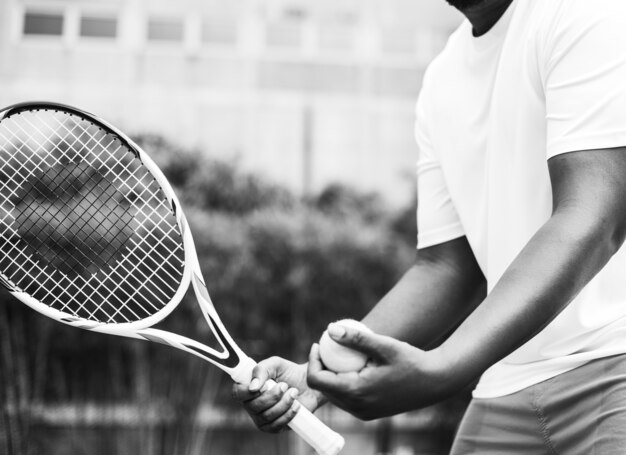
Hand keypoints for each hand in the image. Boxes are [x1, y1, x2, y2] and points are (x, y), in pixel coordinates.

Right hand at [231, 356, 325, 432]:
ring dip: (284, 403)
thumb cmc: (289, 373)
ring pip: (267, 416)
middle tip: (285, 385)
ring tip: (294, 392)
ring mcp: (262, 418)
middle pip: (253, 406)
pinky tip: (296, 405)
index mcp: (248, 388)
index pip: (237, 393)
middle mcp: (251, 405)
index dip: (246, 391)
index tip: (262, 386)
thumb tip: (253, 387)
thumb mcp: (275, 364)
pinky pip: (277, 425)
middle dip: (272, 395)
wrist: (308, 384)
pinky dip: (288, 414)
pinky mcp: (274, 427)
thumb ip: (261, 370)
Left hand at [307, 323, 456, 419]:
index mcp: (356, 393)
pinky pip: (347, 398)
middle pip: (323, 389)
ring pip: (334, 395)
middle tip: (326, 345)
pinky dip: (344, 382)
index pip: (317, 380)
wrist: (435, 382)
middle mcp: (357, 408)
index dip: (312, 361)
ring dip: (331, 375)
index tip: (318, 343)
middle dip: (319, 367)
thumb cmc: (411, 361)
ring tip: (337, 353)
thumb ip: (356, 338)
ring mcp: (363, 413)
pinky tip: (352, 365)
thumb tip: (330, 329)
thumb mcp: (384, 345)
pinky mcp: (369, 413)